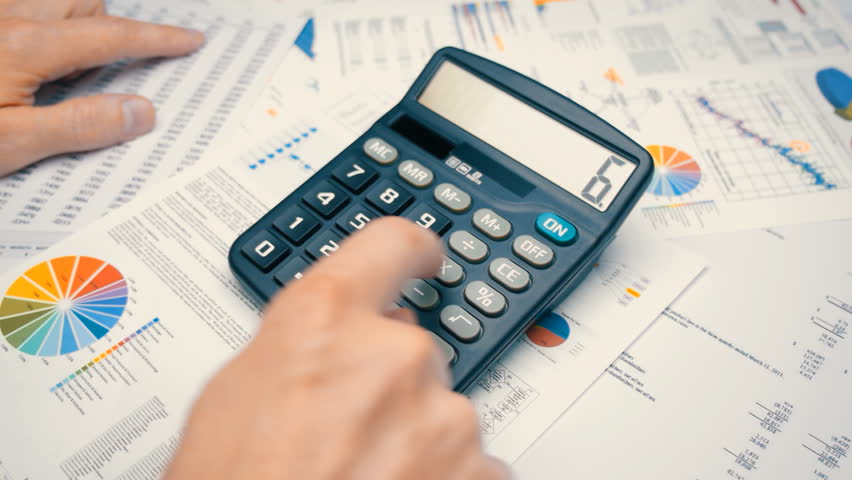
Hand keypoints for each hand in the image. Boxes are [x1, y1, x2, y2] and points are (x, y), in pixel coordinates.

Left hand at [0, 0, 203, 176]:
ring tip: (58, 73)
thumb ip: (78, 125)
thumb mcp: (11, 142)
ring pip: (51, 1)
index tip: (189, 40)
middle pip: (84, 5)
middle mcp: (9, 21)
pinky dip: (39, 29)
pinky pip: (22, 13)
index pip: (112, 37)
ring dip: (70, 26)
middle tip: (101, 74)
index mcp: (26, 47)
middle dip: (105, 29)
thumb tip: (141, 112)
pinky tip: (23, 67)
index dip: (157, 39)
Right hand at [166, 218, 510, 479]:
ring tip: (361, 475)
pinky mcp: (477, 471)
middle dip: (390, 383)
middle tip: (348, 430)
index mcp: (324, 320)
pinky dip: (444, 478)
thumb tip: (344, 339)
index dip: (412, 250)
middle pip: (416, 347)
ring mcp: (442, 417)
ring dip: (415, 438)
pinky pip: (472, 461)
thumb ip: (304, 344)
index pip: (392, 244)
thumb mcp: (239, 392)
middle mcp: (393, 356)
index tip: (426, 258)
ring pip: (443, 411)